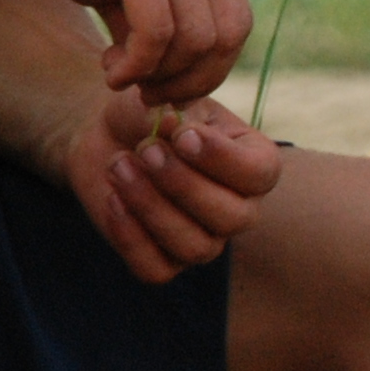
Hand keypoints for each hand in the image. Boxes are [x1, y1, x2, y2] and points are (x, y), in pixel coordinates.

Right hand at [0, 0, 250, 102]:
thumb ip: (161, 20)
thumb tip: (183, 81)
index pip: (237, 20)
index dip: (210, 69)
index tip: (168, 88)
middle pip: (227, 35)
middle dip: (190, 80)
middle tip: (146, 93)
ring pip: (195, 38)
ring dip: (158, 76)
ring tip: (117, 76)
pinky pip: (157, 32)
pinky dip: (136, 66)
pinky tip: (110, 69)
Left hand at [63, 85, 284, 283]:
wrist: (109, 137)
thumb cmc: (150, 116)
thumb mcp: (168, 101)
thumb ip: (178, 114)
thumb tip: (174, 128)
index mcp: (254, 164)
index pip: (260, 174)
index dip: (222, 159)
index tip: (182, 134)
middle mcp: (238, 209)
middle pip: (232, 218)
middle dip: (183, 184)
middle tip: (146, 150)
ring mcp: (204, 241)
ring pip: (194, 248)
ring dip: (151, 206)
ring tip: (119, 165)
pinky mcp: (164, 262)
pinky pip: (156, 269)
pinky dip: (130, 236)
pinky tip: (112, 197)